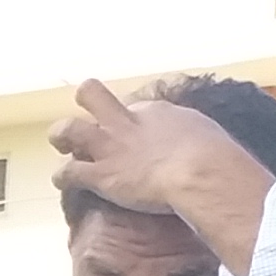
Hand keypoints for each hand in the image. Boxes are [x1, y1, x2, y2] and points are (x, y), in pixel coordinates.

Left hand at [45, 77, 258, 232]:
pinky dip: (62, 176)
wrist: (200, 171)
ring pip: (67, 129)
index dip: (130, 122)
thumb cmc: (213, 155)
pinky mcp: (100, 174)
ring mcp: (110, 147)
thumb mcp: (205, 133)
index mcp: (155, 112)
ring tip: (63, 146)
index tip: (136, 136)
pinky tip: (64, 181)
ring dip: (61, 137)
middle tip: (87, 120)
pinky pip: (67, 172)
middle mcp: (127, 122)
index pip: (133, 109)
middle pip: (92, 94)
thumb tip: (203, 146)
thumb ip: (192, 136)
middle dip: (85, 101)